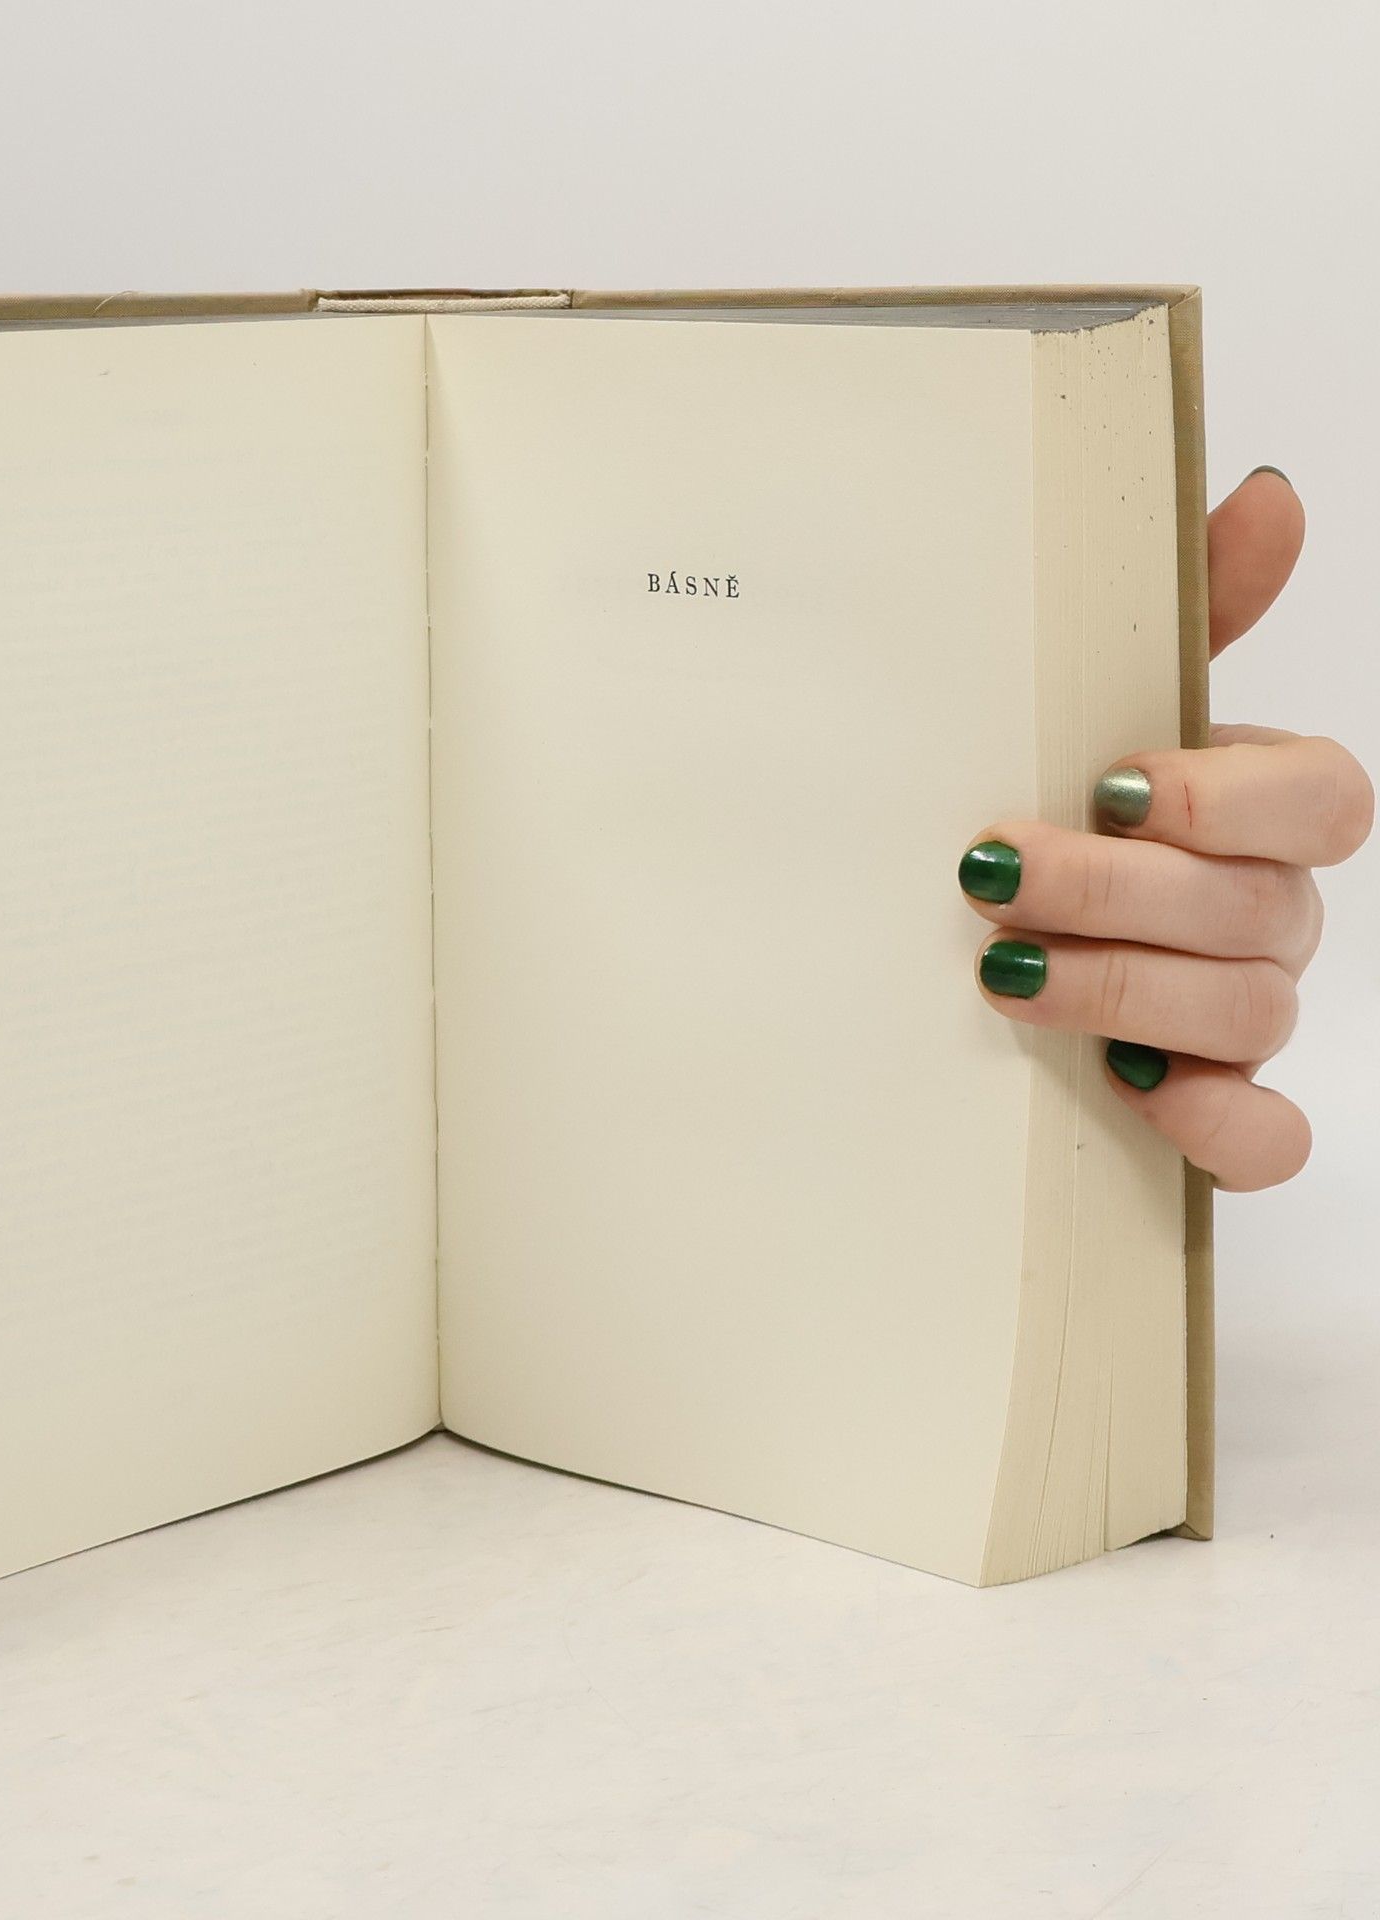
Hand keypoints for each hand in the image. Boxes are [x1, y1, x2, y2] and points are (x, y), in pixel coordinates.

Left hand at [959, 467, 1371, 1191]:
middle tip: (990, 875)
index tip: (1108, 782)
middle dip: (1120, 893)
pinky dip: (1215, 1127)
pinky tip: (1133, 1096)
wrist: (954, 934)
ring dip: (1122, 992)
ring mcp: (1244, 1014)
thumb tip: (1268, 495)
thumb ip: (1184, 611)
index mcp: (1256, 811)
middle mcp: (1267, 911)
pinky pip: (1267, 1139)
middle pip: (1261, 909)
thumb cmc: (1039, 804)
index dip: (1227, 795)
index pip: (1322, 797)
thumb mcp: (1084, 703)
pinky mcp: (1213, 1111)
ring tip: (997, 971)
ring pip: (1251, 1015)